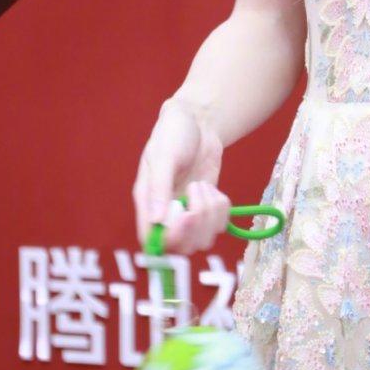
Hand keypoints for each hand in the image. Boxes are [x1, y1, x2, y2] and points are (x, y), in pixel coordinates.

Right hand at [132, 97, 230, 253]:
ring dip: (210, 213)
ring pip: (203, 240)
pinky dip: (221, 208)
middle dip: (196, 224)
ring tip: (202, 185)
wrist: (198, 121)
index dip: (171, 238)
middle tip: (198, 190)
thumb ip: (159, 187)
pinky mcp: (207, 209)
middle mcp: (166, 216)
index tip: (186, 216)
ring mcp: (188, 215)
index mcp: (147, 205)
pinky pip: (219, 225)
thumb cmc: (173, 134)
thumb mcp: (163, 156)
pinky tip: (212, 189)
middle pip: (181, 248)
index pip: (152, 242)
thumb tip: (156, 221)